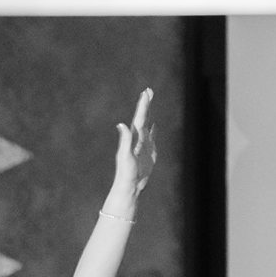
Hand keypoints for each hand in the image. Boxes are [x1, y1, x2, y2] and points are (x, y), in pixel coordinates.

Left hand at [111, 88, 156, 203]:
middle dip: (146, 104)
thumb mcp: (125, 156)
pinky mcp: (148, 152)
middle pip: (143, 117)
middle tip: (148, 90)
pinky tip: (154, 125)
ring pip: (147, 125)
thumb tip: (121, 125)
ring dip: (149, 113)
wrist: (129, 186)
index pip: (139, 118)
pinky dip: (154, 130)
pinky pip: (152, 137)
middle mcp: (138, 138)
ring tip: (150, 102)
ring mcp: (143, 145)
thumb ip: (125, 140)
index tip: (146, 92)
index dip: (143, 105)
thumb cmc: (126, 172)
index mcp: (134, 138)